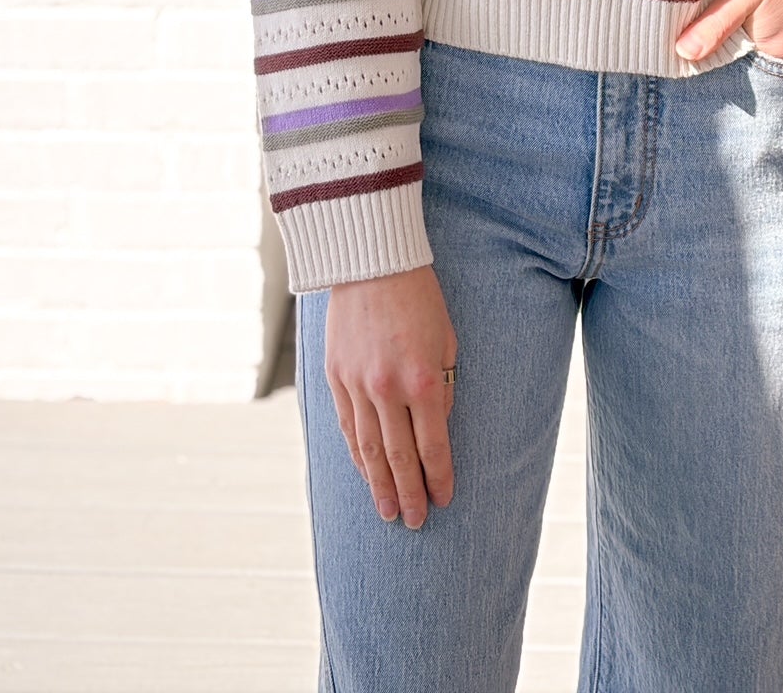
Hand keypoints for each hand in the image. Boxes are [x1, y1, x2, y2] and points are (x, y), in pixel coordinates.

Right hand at [323, 264, 457, 529]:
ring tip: (388, 512)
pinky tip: (365, 473)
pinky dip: (356, 455)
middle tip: (416, 521)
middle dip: (410, 493)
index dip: (439, 477)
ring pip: (368, 449)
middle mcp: (387, 389)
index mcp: (423, 379)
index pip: (433, 445)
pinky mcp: (335, 377)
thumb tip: (437, 428)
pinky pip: (346, 427)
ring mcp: (357, 385)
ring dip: (379, 484)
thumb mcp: (447, 340)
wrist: (371, 261)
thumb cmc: (420, 297)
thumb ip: (443, 387)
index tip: (445, 499)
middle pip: (399, 457)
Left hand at [676, 0, 782, 66]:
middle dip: (734, 59)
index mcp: (766, 57)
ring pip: (769, 67)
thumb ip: (717, 20)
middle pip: (748, 72)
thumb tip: (684, 52)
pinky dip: (780, 49)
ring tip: (760, 26)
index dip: (712, 60)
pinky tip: (780, 27)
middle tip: (733, 32)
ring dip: (758, 53)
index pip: (727, 72)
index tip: (695, 52)